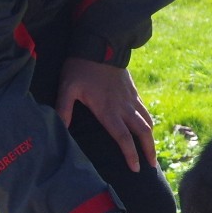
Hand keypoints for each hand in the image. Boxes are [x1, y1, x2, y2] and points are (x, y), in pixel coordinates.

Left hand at [57, 58, 156, 172]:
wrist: (101, 43)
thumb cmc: (81, 67)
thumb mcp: (67, 87)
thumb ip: (64, 109)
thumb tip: (59, 130)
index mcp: (108, 110)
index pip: (123, 138)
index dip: (130, 154)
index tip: (135, 169)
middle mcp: (123, 107)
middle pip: (142, 133)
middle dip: (148, 151)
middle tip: (151, 166)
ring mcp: (130, 98)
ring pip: (147, 122)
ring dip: (151, 138)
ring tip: (151, 151)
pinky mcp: (132, 91)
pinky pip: (144, 110)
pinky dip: (148, 122)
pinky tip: (147, 127)